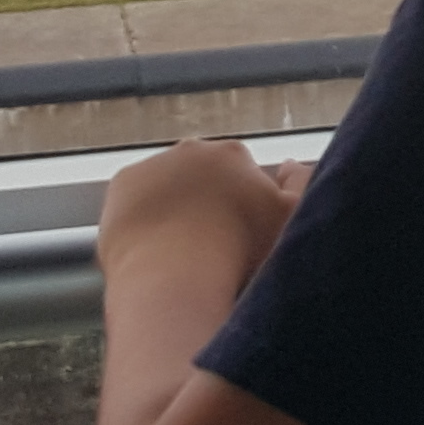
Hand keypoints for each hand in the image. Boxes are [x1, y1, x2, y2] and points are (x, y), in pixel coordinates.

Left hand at [98, 135, 305, 282]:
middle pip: (204, 175)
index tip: (241, 234)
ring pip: (169, 185)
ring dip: (175, 207)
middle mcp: (193, 149)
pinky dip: (144, 216)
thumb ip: (301, 185)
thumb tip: (290, 165)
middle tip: (211, 245)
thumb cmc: (239, 252)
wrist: (172, 275)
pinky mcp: (122, 184)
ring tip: (180, 251)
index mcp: (234, 155)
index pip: (243, 173)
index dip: (243, 205)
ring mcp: (153, 164)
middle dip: (208, 201)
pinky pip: (136, 197)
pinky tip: (153, 246)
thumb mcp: (291, 219)